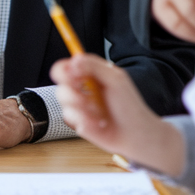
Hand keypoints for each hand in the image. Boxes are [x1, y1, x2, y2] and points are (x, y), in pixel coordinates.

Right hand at [50, 54, 184, 177]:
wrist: (134, 134)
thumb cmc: (129, 106)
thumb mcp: (115, 79)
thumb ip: (93, 66)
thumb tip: (73, 61)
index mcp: (91, 74)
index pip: (68, 65)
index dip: (64, 69)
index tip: (74, 76)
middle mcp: (82, 88)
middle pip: (60, 81)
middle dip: (72, 90)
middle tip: (85, 97)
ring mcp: (79, 105)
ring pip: (63, 99)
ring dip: (81, 106)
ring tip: (97, 112)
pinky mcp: (77, 121)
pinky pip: (69, 117)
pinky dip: (85, 119)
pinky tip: (98, 123)